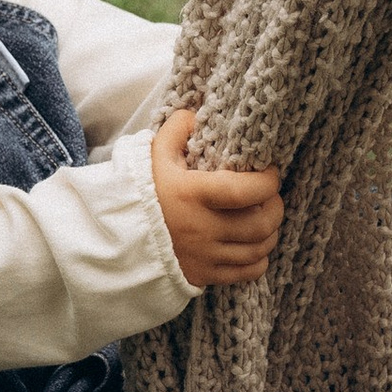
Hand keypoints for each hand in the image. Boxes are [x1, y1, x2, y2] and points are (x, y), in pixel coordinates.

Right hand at [152, 106, 283, 288]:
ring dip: (269, 233)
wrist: (116, 238)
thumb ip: (176, 129)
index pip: (247, 191)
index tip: (270, 173)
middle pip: (261, 224)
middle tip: (270, 197)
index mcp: (193, 194)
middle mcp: (203, 228)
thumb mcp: (153, 156)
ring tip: (264, 219)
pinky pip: (247, 273)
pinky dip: (259, 260)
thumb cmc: (140, 193)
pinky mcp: (204, 276)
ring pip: (258, 249)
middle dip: (275, 208)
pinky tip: (253, 247)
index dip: (268, 182)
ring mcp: (205, 256)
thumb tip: (195, 115)